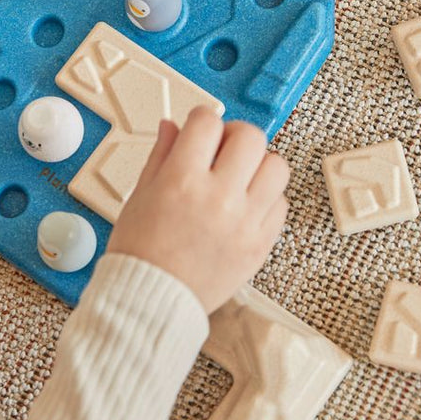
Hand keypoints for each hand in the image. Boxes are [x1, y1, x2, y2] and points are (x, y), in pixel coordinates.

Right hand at [107, 107, 288, 313]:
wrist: (153, 299)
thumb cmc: (140, 252)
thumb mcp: (140, 194)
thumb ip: (161, 154)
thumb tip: (173, 126)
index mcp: (182, 181)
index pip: (207, 123)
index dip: (201, 120)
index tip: (198, 128)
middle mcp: (218, 197)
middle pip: (250, 137)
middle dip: (234, 135)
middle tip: (222, 149)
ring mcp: (245, 222)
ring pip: (276, 166)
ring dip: (258, 164)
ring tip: (239, 176)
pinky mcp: (261, 244)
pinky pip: (281, 204)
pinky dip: (266, 198)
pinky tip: (245, 204)